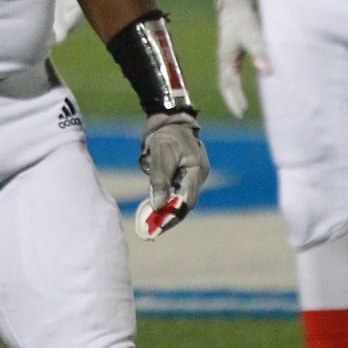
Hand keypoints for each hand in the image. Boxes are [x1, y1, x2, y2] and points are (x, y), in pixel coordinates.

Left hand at [139, 112, 208, 232]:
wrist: (168, 117)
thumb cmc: (166, 133)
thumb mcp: (161, 154)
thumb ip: (160, 179)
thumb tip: (157, 205)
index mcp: (197, 171)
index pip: (186, 201)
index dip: (172, 215)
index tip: (158, 227)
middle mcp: (197, 175)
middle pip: (183, 202)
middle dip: (168, 216)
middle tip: (151, 230)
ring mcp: (191, 174)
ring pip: (178, 197)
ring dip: (165, 209)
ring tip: (150, 224)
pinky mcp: (182, 172)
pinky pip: (175, 190)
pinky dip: (165, 199)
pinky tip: (154, 208)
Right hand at [216, 0, 270, 118]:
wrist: (235, 3)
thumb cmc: (245, 19)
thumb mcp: (253, 35)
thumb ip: (260, 53)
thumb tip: (266, 73)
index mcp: (226, 58)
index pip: (230, 84)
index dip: (236, 99)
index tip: (243, 113)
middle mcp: (223, 58)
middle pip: (224, 84)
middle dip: (231, 99)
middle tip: (240, 114)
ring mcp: (226, 55)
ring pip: (226, 79)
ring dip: (231, 92)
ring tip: (240, 105)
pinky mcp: (231, 51)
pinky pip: (230, 72)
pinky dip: (234, 83)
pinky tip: (241, 85)